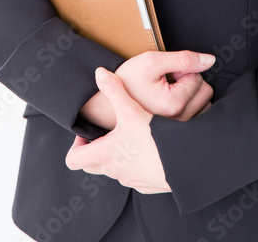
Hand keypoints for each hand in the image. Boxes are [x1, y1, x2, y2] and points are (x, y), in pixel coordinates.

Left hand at [65, 67, 170, 192]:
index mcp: (105, 155)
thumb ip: (113, 90)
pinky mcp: (147, 184)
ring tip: (130, 136)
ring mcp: (131, 180)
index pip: (73, 159)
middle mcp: (115, 172)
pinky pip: (134, 175)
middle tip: (106, 132)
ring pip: (115, 170)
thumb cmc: (154, 139)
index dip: (76, 145)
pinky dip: (136, 164)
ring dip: (117, 155)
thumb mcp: (131, 110)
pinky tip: (149, 148)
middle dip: (95, 148)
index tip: (89, 132)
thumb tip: (99, 73)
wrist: (184, 162)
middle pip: (92, 165)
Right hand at [115, 49, 214, 120]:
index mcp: (174, 103)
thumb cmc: (128, 81)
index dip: (182, 69)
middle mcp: (179, 120)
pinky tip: (175, 100)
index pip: (198, 77)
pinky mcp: (179, 131)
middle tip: (169, 80)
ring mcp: (180, 128)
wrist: (110, 102)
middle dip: (190, 80)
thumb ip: (183, 59)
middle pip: (206, 91)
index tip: (166, 73)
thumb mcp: (152, 61)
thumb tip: (209, 60)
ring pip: (205, 102)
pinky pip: (199, 113)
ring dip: (192, 93)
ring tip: (171, 90)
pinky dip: (192, 104)